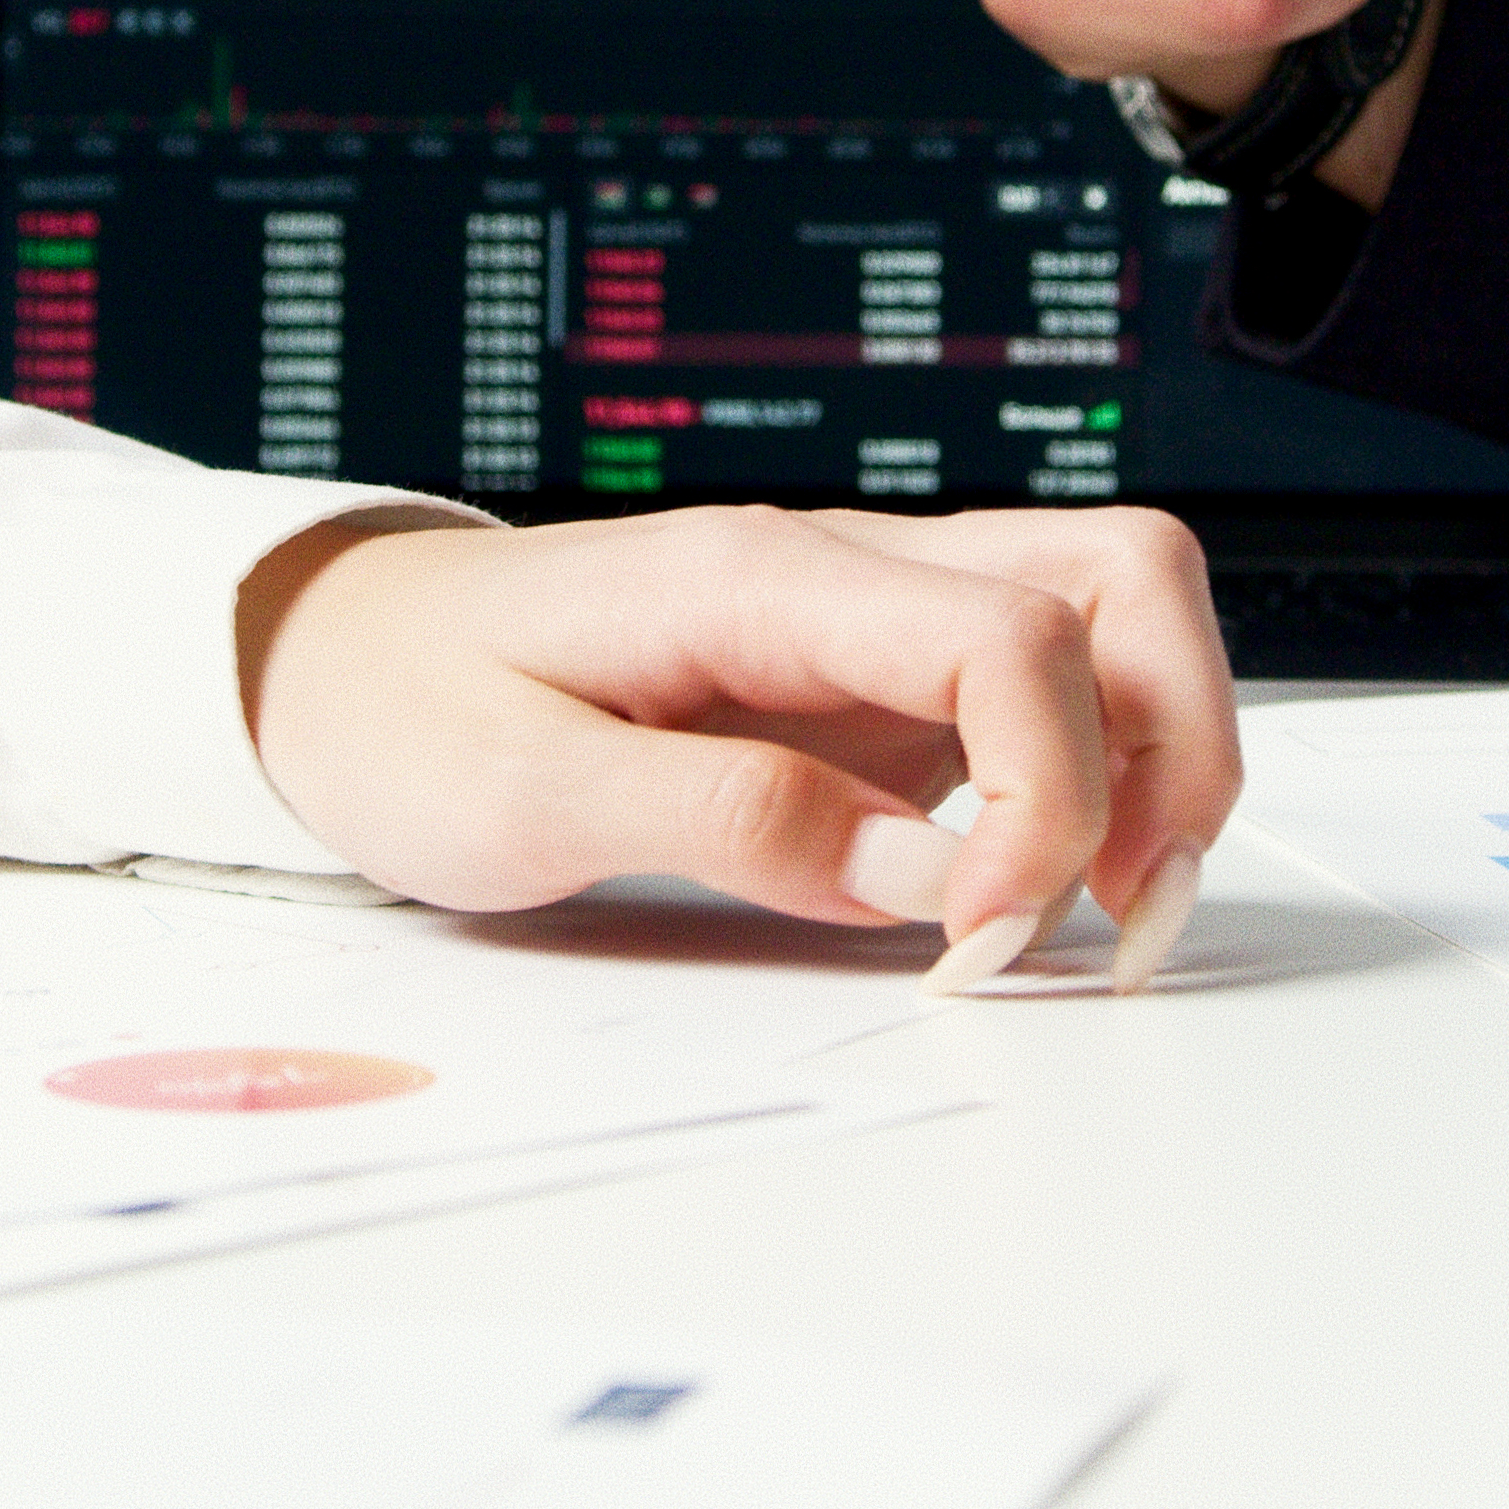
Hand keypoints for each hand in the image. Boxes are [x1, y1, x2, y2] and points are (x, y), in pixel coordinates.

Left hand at [237, 503, 1241, 990]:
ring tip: (1104, 912)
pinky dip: (1092, 784)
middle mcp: (844, 570)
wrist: (331, 659)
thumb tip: (919, 881)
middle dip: (1177, 748)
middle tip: (1120, 916)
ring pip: (1110, 620)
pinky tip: (1037, 891)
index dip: (1048, 797)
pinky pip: (1045, 692)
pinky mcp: (874, 681)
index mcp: (760, 575)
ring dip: (1157, 759)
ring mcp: (871, 619)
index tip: (986, 938)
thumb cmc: (407, 709)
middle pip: (1121, 577)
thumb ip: (724, 822)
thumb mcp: (518, 796)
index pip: (1007, 637)